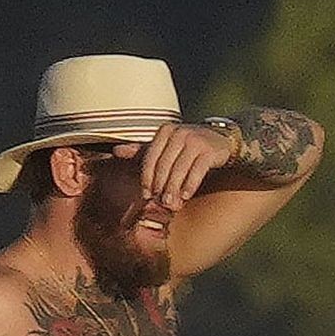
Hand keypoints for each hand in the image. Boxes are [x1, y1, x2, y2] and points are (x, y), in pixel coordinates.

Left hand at [115, 121, 236, 209]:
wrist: (220, 141)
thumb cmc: (187, 147)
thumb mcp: (164, 146)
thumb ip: (142, 150)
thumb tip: (115, 151)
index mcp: (164, 131)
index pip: (150, 158)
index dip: (146, 178)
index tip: (145, 194)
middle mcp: (179, 133)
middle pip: (164, 165)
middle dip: (160, 186)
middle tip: (159, 203)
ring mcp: (195, 140)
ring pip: (179, 169)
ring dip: (174, 189)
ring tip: (171, 204)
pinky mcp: (209, 150)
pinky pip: (197, 171)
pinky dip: (190, 185)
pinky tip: (185, 196)